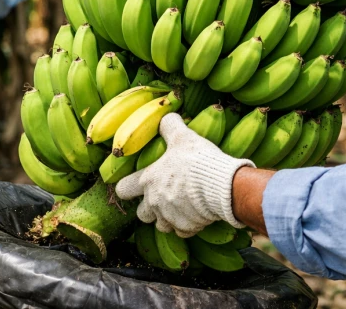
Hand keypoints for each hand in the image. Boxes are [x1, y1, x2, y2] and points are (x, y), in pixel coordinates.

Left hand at [116, 114, 253, 236]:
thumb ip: (171, 126)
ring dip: (168, 218)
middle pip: (141, 214)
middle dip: (150, 208)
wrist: (222, 185)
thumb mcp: (183, 137)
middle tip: (164, 196)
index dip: (128, 186)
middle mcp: (154, 203)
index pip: (123, 189)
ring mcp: (169, 218)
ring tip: (182, 205)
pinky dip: (187, 224)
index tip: (135, 184)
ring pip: (161, 225)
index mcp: (149, 181)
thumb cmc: (198, 161)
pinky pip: (181, 231)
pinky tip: (197, 213)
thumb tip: (166, 115)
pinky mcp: (186, 228)